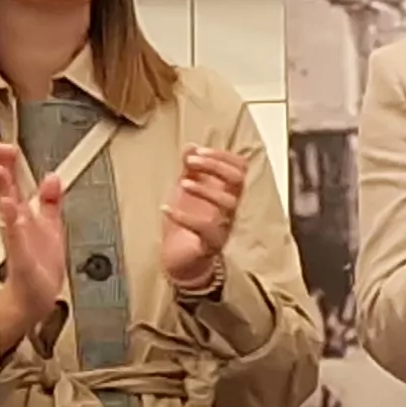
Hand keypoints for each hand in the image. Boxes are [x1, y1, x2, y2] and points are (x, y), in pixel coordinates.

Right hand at [0, 143, 69, 352]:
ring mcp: (16, 241)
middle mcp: (16, 226)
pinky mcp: (20, 259)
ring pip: (8, 212)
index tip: (5, 145)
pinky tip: (9, 210)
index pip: (15, 186)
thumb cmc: (40, 263)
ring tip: (0, 171)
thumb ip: (50, 201)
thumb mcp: (50, 225)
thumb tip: (54, 176)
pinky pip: (15, 239)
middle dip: (4, 170)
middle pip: (7, 193)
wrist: (35, 296)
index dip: (10, 165)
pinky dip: (12, 225)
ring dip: (4, 192)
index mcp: (24, 217)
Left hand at [161, 146, 249, 292]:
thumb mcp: (187, 191)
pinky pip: (204, 228)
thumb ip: (190, 169)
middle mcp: (230, 208)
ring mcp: (224, 226)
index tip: (197, 152)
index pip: (239, 168)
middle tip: (191, 162)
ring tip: (182, 184)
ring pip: (228, 204)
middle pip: (238, 181)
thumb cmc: (188, 225)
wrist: (181, 260)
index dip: (221, 156)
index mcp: (227, 192)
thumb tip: (190, 146)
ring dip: (204, 189)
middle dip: (215, 166)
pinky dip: (183, 217)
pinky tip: (166, 209)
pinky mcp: (211, 243)